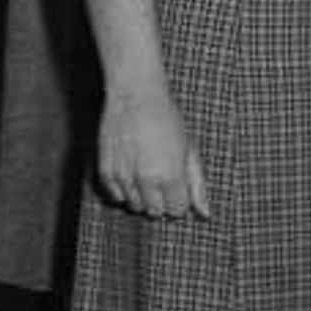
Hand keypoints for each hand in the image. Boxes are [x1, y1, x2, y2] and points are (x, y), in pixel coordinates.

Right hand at [94, 82, 206, 218]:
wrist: (134, 95)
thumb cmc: (167, 119)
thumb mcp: (189, 149)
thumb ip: (197, 184)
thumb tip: (206, 214)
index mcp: (170, 175)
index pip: (176, 211)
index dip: (180, 200)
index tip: (179, 185)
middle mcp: (144, 180)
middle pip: (154, 212)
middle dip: (161, 200)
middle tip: (163, 175)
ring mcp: (122, 177)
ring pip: (134, 206)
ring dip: (142, 195)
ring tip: (146, 168)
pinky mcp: (104, 172)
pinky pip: (115, 196)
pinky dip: (123, 188)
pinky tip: (131, 169)